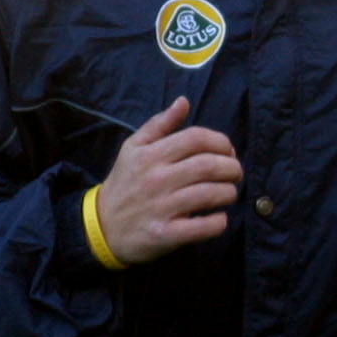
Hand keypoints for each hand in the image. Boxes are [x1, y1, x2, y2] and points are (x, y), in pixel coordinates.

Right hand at [94, 97, 239, 264]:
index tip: (228, 151)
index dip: (221, 142)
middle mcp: (156, 179)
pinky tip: (218, 217)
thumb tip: (184, 101)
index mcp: (150, 155)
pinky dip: (218, 222)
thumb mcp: (133, 148)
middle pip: (208, 165)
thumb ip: (160, 124)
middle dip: (232, 168)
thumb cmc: (124, 183)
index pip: (196, 138)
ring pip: (210, 194)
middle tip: (235, 173)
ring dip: (229, 193)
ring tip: (228, 193)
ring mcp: (161, 208)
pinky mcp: (165, 234)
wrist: (101, 226)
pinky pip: (203, 227)